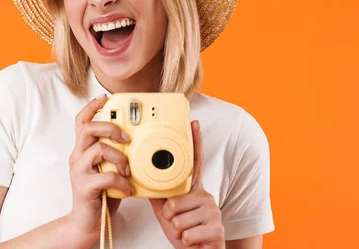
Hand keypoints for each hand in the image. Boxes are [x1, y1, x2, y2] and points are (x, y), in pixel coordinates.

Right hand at [67, 94, 133, 241]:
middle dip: (111, 128)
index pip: (82, 121)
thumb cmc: (101, 194)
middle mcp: (77, 157)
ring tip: (128, 170)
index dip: (92, 106)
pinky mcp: (84, 187)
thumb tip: (136, 141)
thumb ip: (115, 154)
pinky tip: (128, 188)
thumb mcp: (109, 169)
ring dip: (119, 157)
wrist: (87, 223)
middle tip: (126, 138)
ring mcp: (79, 172)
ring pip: (98, 149)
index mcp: (82, 150)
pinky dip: (122, 182)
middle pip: (89, 129)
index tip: (105, 97)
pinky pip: (106, 176)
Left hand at [150, 120, 224, 247]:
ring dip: (177, 231)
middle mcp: (205, 197)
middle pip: (174, 201)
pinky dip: (186, 241)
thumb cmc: (185, 232)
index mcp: (194, 190)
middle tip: (178, 224)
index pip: (194, 163)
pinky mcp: (217, 229)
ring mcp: (213, 212)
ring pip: (178, 219)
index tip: (194, 122)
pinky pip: (187, 233)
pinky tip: (194, 241)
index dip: (195, 142)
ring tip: (186, 232)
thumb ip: (159, 195)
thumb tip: (141, 179)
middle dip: (170, 217)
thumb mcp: (168, 212)